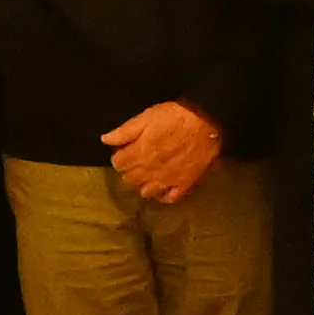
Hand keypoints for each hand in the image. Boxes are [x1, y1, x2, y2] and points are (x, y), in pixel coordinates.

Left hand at [103, 100, 224, 203]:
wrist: (207, 122)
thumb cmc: (175, 116)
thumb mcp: (146, 117)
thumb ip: (125, 131)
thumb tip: (105, 140)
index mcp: (138, 154)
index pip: (118, 163)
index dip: (120, 156)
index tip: (125, 151)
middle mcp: (149, 171)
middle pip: (129, 180)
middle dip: (129, 171)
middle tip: (137, 161)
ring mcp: (167, 180)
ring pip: (146, 192)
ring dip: (144, 184)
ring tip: (149, 174)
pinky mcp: (184, 184)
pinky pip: (169, 198)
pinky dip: (164, 195)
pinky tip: (164, 187)